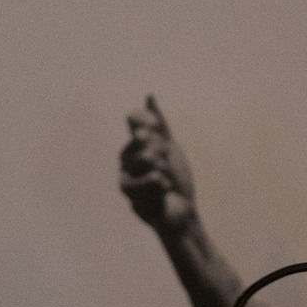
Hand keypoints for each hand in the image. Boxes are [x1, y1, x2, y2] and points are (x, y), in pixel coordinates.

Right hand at [119, 95, 198, 234]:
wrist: (181, 210)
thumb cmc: (176, 180)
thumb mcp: (170, 148)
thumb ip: (160, 125)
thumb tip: (149, 96)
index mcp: (136, 144)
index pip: (135, 119)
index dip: (149, 120)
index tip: (159, 127)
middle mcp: (127, 156)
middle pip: (143, 137)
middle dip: (162, 150)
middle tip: (166, 162)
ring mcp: (125, 172)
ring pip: (144, 156)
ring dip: (163, 168)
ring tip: (167, 179)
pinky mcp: (128, 191)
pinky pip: (144, 177)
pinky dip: (158, 182)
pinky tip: (164, 187)